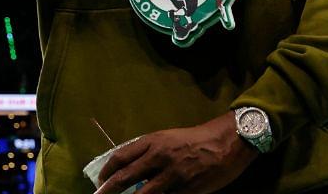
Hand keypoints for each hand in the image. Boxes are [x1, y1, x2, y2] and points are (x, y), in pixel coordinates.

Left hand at [93, 112, 257, 193]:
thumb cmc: (196, 140)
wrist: (227, 142)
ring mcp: (173, 175)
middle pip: (125, 177)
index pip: (121, 157)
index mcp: (153, 142)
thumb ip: (149, 153)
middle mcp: (159, 157)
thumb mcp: (168, 139)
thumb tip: (131, 172)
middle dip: (108, 190)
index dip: (107, 172)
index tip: (100, 182)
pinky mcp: (187, 190)